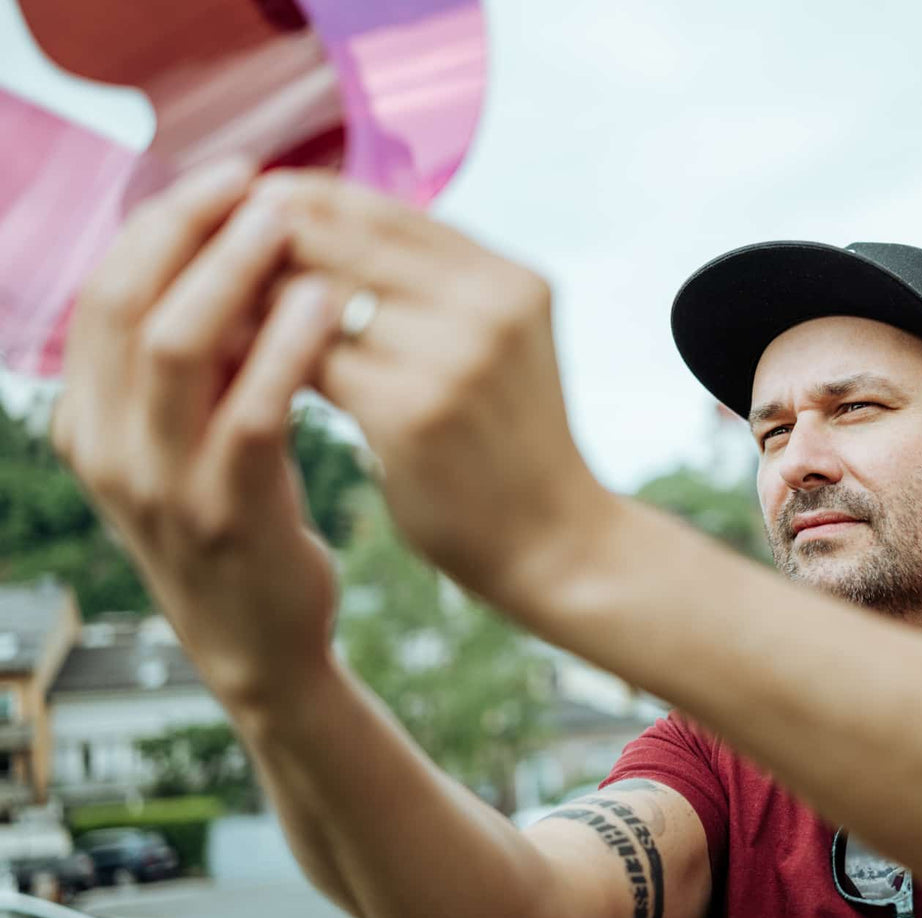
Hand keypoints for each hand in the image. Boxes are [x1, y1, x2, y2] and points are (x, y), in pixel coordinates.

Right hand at [51, 160, 342, 705]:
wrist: (261, 644)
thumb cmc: (239, 518)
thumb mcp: (186, 439)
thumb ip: (193, 362)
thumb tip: (232, 248)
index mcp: (86, 419)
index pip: (103, 290)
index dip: (161, 222)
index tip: (228, 176)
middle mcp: (105, 448)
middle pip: (125, 302)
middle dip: (189, 227)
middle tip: (259, 182)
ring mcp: (160, 486)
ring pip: (178, 346)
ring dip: (235, 271)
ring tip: (292, 223)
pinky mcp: (228, 513)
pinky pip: (252, 411)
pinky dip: (287, 347)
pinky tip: (326, 305)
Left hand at [249, 171, 611, 606]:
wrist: (555, 545)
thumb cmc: (506, 446)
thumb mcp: (494, 345)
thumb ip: (427, 286)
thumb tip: (303, 226)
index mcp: (509, 278)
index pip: (378, 207)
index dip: (298, 205)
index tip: (240, 226)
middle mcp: (489, 304)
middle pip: (341, 238)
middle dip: (261, 247)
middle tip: (203, 271)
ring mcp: (455, 356)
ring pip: (314, 297)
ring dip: (253, 302)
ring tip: (212, 320)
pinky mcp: (412, 412)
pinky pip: (308, 362)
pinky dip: (263, 359)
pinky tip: (237, 373)